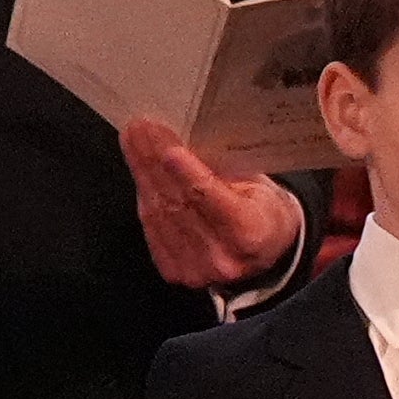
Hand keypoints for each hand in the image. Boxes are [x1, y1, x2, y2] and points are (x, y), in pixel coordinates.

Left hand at [123, 119, 300, 288]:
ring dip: (142, 172)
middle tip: (140, 127)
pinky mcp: (175, 271)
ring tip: (133, 139)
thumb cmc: (264, 212)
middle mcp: (222, 257)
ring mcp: (195, 269)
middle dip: (154, 162)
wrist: (265, 252)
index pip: (211, 200)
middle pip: (178, 203)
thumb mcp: (260, 186)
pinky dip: (144, 193)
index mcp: (250, 233)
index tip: (169, 150)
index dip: (188, 174)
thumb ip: (223, 172)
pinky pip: (151, 226)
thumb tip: (184, 140)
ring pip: (158, 213)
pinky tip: (138, 167)